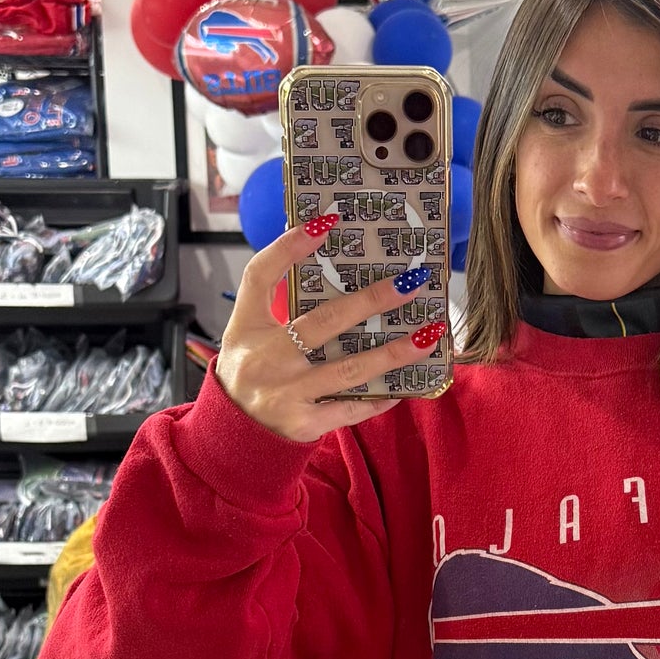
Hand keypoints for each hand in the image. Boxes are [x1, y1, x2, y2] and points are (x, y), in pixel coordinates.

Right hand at [217, 227, 429, 444]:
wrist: (232, 436)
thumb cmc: (250, 373)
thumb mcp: (248, 334)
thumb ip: (279, 305)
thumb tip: (331, 263)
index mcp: (247, 327)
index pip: (261, 276)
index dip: (289, 247)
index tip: (326, 222)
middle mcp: (265, 358)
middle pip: (322, 322)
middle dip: (370, 301)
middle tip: (409, 283)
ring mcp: (285, 394)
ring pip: (347, 370)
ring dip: (391, 353)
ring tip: (427, 335)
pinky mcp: (303, 424)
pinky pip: (349, 410)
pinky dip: (378, 398)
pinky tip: (404, 387)